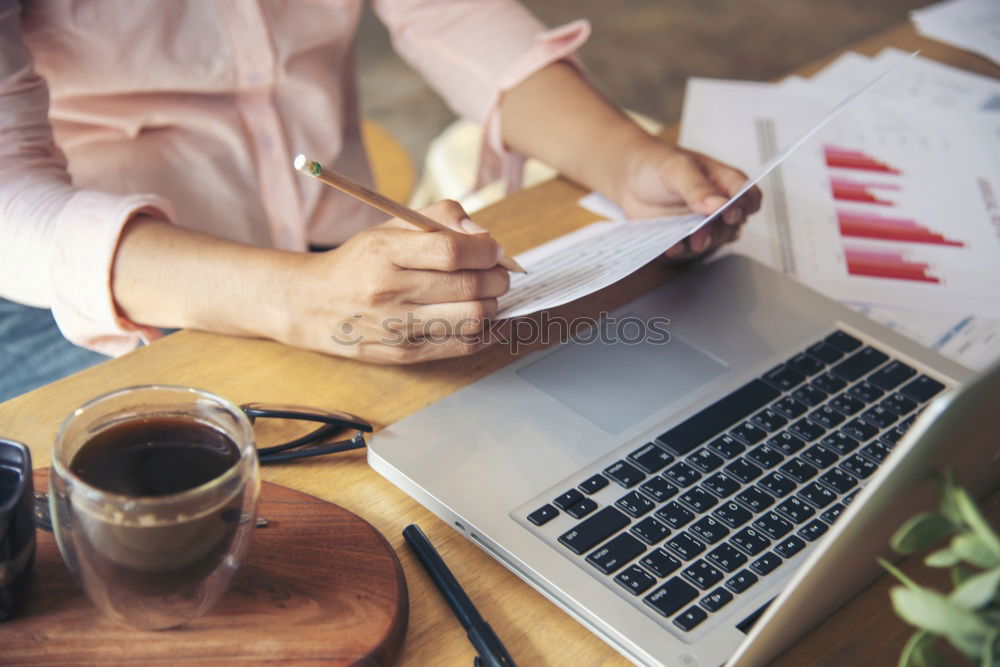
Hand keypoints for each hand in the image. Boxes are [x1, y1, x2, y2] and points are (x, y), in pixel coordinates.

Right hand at [279, 200, 509, 363]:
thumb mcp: (390, 226)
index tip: (494, 250)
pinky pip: (463, 345)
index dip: (486, 249)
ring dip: (493, 304)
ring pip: (472, 318)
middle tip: (498, 272)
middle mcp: (389, 291)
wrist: (313, 305)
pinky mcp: (405, 354)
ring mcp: (397, 327)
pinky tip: (489, 319)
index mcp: (385, 252)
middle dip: (497, 277)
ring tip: (487, 294)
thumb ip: (440, 218)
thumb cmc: (359, 263)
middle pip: (469, 286)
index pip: (452, 251)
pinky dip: (487, 331)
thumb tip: (485, 236)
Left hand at [610, 135, 762, 261]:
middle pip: (731, 226)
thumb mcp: (678, 169)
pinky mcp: (683, 238)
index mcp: (726, 183)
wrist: (629, 177)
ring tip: (680, 244)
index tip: (728, 214)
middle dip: (716, 233)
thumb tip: (720, 205)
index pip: (749, 199)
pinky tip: (669, 247)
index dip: (744, 208)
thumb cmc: (658, 164)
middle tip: (699, 236)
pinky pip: (687, 250)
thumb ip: (698, 187)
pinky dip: (679, 251)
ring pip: (711, 242)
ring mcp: (701, 224)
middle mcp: (718, 206)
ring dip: (698, 246)